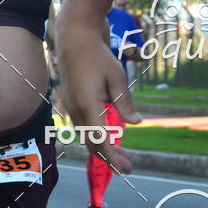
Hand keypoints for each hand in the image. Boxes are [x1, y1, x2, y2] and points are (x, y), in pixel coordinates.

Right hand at [57, 23, 140, 173]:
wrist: (74, 38)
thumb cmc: (97, 55)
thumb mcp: (117, 77)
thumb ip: (124, 102)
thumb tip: (135, 123)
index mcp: (88, 106)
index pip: (101, 141)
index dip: (113, 158)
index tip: (126, 169)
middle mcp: (76, 111)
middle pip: (92, 144)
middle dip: (110, 157)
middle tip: (129, 166)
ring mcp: (71, 107)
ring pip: (87, 136)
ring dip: (103, 147)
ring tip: (122, 153)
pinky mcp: (71, 103)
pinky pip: (83, 127)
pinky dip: (96, 136)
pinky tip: (109, 135)